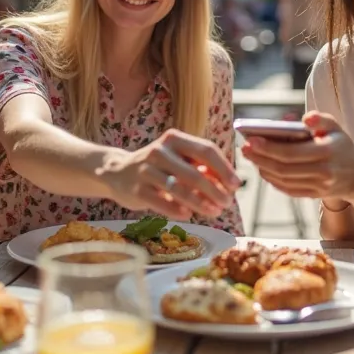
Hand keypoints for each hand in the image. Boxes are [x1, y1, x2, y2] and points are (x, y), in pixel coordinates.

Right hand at [95, 128, 241, 219]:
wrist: (117, 171)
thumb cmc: (158, 167)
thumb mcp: (178, 159)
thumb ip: (202, 168)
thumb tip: (228, 185)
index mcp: (174, 139)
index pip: (206, 150)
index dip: (224, 169)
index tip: (236, 185)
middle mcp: (159, 151)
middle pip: (195, 173)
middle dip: (215, 191)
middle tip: (227, 204)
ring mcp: (146, 170)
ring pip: (180, 190)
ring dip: (201, 203)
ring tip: (214, 212)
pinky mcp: (136, 189)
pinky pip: (162, 203)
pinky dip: (178, 210)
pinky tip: (189, 215)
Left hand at [240, 111, 353, 200]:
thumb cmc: (341, 145)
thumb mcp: (335, 126)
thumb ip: (321, 118)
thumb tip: (304, 118)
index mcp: (327, 152)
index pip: (292, 153)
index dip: (269, 148)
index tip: (251, 140)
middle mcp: (323, 172)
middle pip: (284, 168)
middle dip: (260, 159)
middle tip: (244, 148)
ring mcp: (319, 187)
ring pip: (284, 181)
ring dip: (264, 169)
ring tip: (251, 157)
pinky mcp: (314, 195)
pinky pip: (288, 190)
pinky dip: (273, 181)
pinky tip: (263, 169)